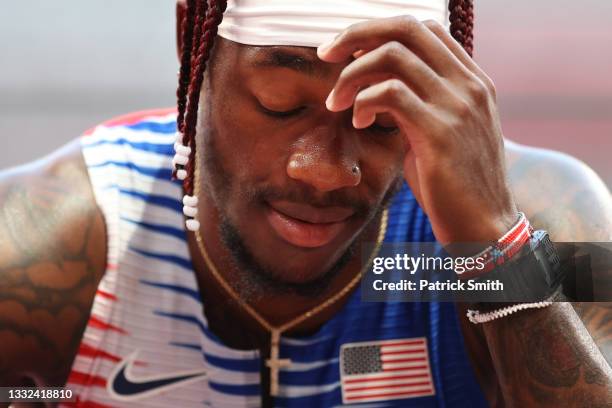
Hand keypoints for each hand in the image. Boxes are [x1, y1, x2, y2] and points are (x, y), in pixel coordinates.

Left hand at [318, 16, 517, 244]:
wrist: (484, 227)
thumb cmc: (455, 184)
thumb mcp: (442, 132)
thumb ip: (419, 104)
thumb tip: (376, 87)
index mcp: (472, 81)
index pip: (425, 29)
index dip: (380, 30)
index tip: (350, 50)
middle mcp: (469, 85)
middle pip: (406, 28)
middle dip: (357, 35)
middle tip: (327, 54)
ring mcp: (458, 105)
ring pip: (393, 56)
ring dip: (351, 75)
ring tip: (336, 102)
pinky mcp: (439, 132)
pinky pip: (390, 93)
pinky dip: (363, 102)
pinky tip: (358, 123)